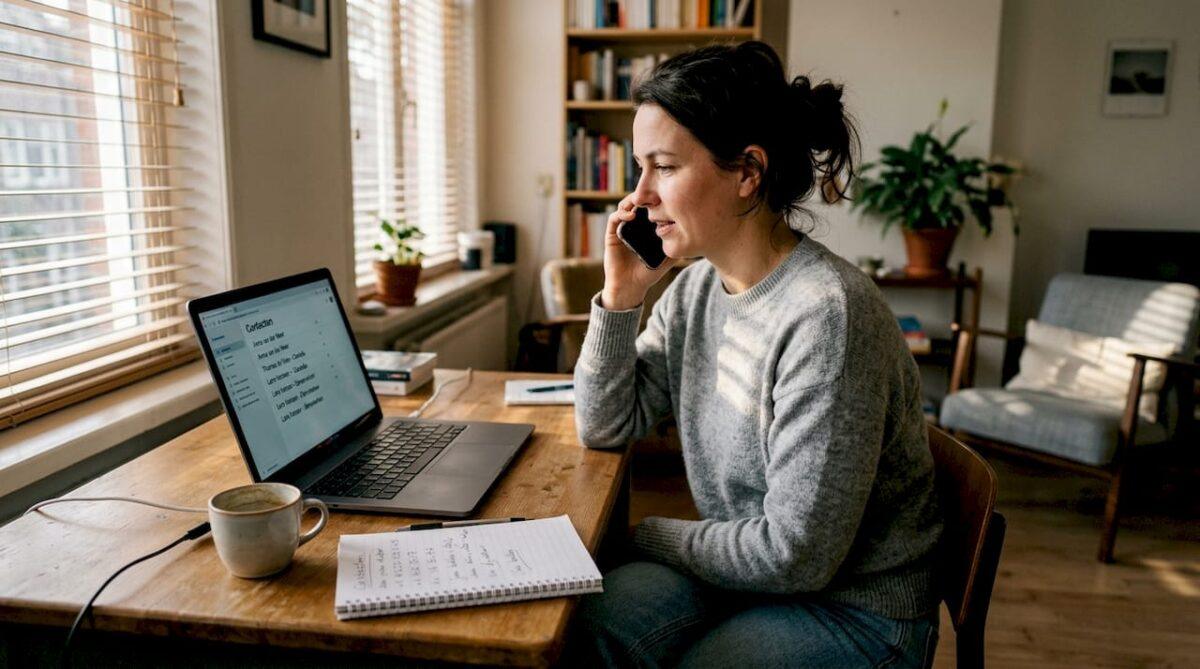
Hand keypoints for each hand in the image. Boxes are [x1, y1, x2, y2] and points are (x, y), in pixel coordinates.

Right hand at [600, 195, 678, 310]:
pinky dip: (622, 213)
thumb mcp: (668, 257)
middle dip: (645, 195)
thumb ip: (677, 245)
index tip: (666, 195)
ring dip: (632, 200)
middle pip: (638, 202)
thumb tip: (693, 233)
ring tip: (642, 201)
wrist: (630, 287)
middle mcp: (634, 225)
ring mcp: (622, 228)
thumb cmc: (648, 273)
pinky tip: (631, 216)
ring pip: (625, 206)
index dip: (656, 199)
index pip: (650, 207)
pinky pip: (614, 218)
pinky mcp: (612, 234)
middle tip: (654, 193)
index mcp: (646, 228)